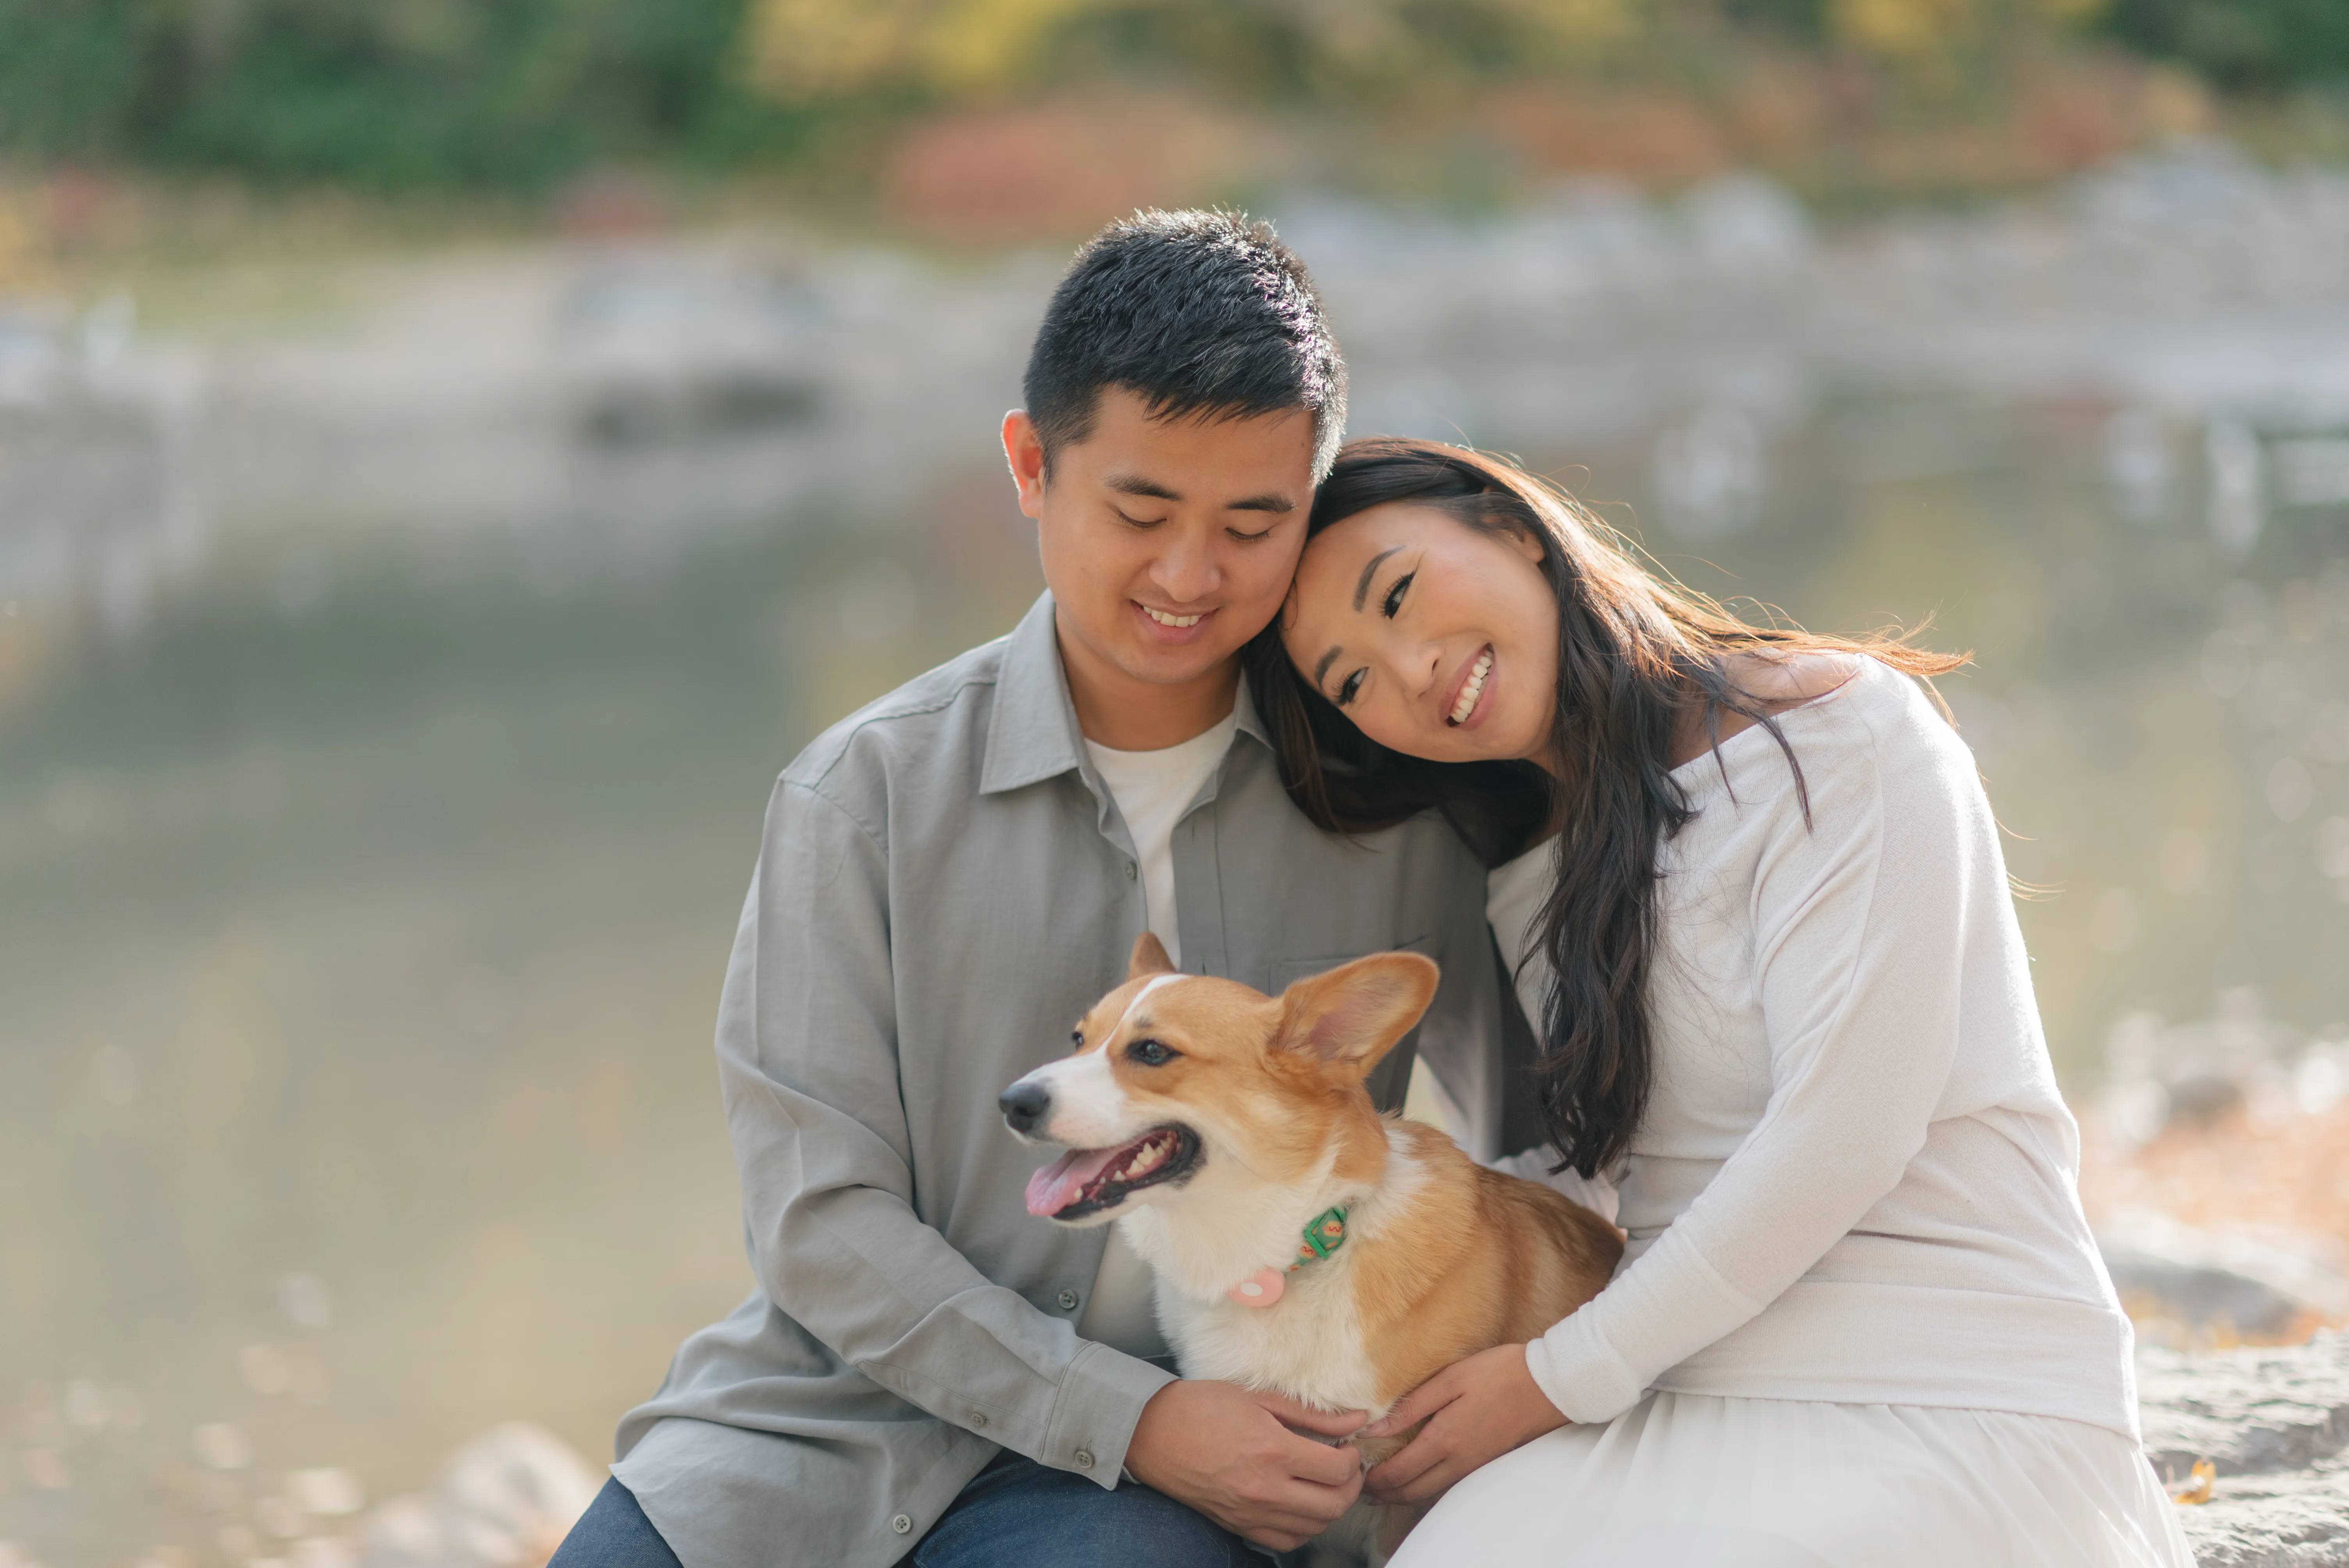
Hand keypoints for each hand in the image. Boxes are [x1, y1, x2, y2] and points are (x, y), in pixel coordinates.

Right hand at [1123, 1379, 1366, 1550]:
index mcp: (1273, 1451)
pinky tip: (1301, 1505)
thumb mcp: (1259, 1397)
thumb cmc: (1201, 1406)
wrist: (1151, 1432)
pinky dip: (1303, 1528)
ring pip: (1314, 1528)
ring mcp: (1251, 1512)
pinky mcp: (1237, 1525)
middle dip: (1351, 1486)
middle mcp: (1265, 1489)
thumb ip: (1312, 1414)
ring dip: (1330, 1508)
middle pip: (1334, 1505)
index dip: (1353, 1459)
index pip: (1338, 1470)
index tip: (1347, 1446)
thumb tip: (1355, 1420)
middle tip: (1346, 1467)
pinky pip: (1286, 1541)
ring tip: (1324, 1484)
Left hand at [1360, 1343, 1565, 1505]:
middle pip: (1411, 1492)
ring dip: (1403, 1492)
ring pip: (1430, 1492)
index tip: (1355, 1470)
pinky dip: (1425, 1486)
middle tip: (1361, 1484)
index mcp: (1445, 1440)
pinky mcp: (1485, 1462)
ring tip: (1383, 1481)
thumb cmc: (1498, 1374)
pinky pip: (1447, 1485)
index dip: (1373, 1479)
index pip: (1398, 1474)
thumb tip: (1373, 1427)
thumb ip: (1410, 1407)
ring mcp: (1474, 1466)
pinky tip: (1418, 1471)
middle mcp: (1458, 1462)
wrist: (1548, 1385)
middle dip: (1384, 1493)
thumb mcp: (1449, 1380)